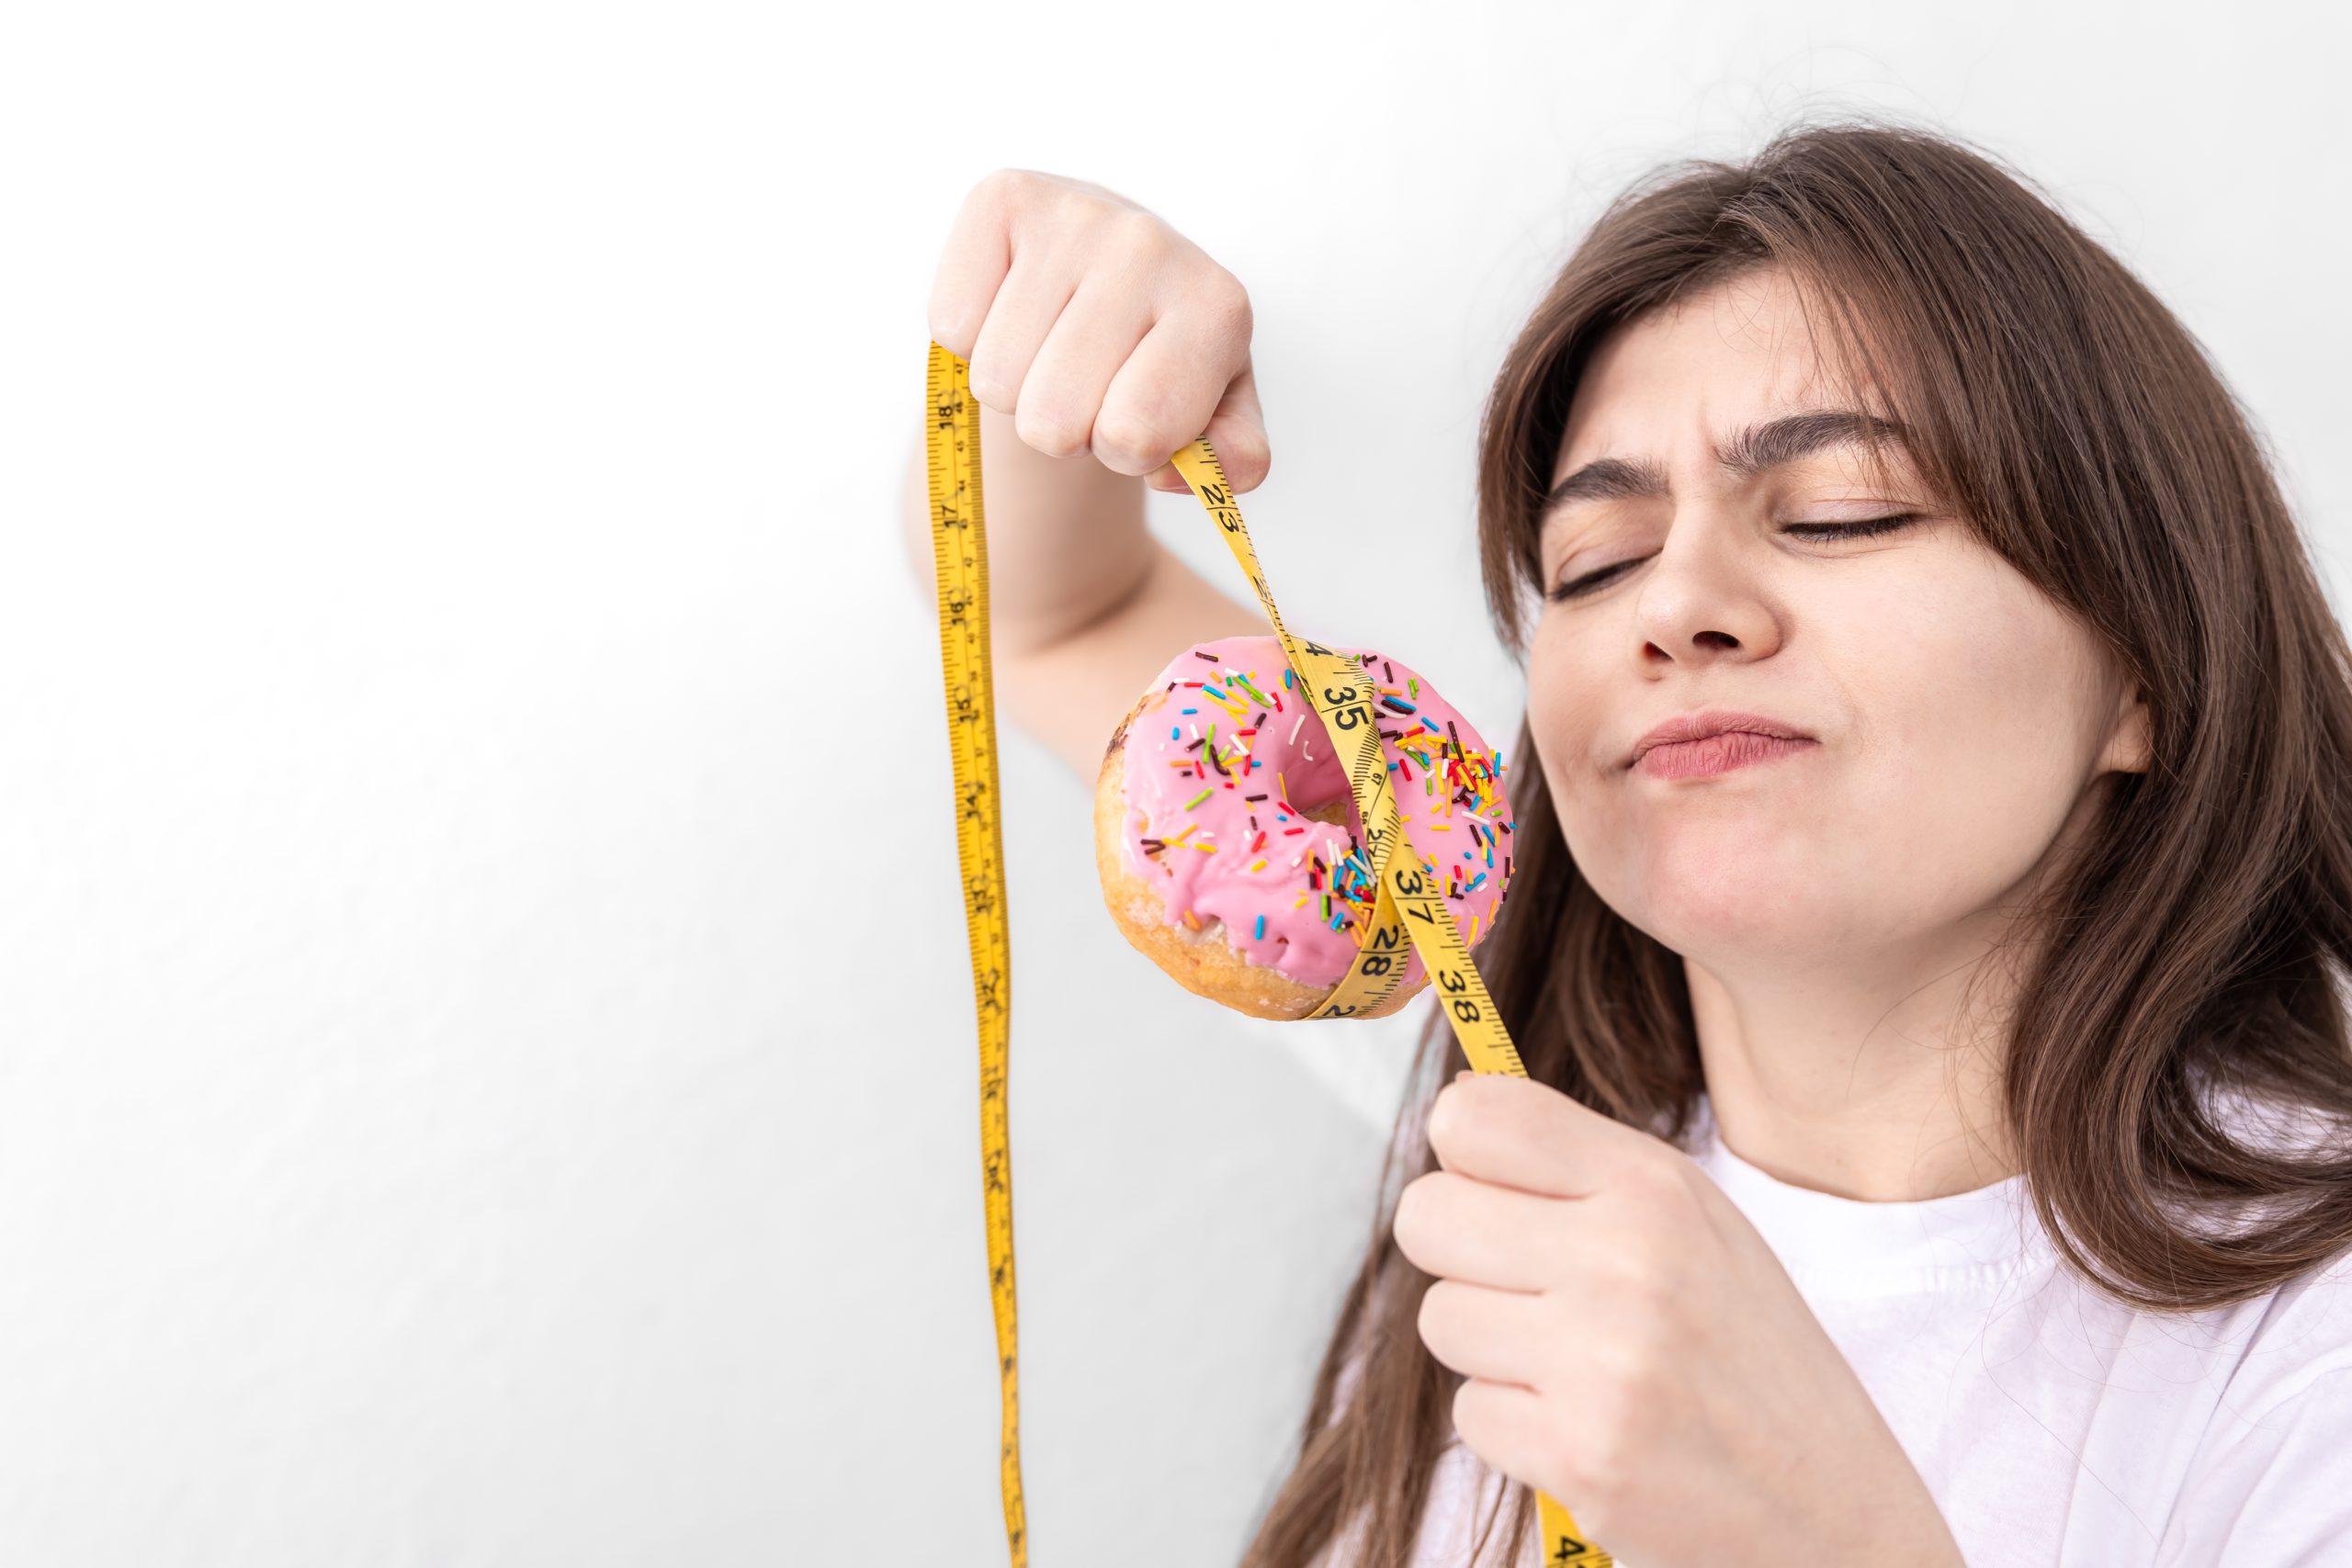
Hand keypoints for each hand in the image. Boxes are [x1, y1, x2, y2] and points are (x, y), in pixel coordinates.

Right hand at [926, 168, 1270, 493]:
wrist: (1111, 277)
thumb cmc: (1158, 358)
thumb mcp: (1213, 417)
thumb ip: (1231, 460)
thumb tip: (1178, 470)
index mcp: (1217, 307)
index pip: (1133, 435)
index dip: (1122, 453)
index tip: (1136, 419)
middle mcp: (1150, 246)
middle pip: (1054, 418)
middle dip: (1063, 429)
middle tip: (1086, 386)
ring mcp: (1077, 215)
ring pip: (997, 380)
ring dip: (1016, 388)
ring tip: (1051, 351)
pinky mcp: (1005, 196)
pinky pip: (953, 325)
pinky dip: (971, 341)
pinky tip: (1011, 312)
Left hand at [1395, 1072, 1965, 1567]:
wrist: (1835, 1506)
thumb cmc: (1748, 1354)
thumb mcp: (1696, 1224)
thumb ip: (1581, 1169)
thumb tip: (1455, 1120)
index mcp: (1652, 1186)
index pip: (1471, 1117)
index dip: (1464, 1160)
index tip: (1496, 1194)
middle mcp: (1625, 1259)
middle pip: (1426, 1217)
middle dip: (1460, 1257)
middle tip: (1527, 1291)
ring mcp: (1600, 1361)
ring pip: (1440, 1318)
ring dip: (1491, 1349)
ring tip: (1574, 1366)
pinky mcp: (1577, 1454)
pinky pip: (1468, 1411)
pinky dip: (1514, 1426)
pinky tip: (1585, 1426)